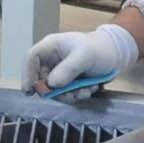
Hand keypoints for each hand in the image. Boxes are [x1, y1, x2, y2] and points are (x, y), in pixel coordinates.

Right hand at [25, 23, 140, 94]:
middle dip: (56, 91)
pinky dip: (77, 95)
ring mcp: (60, 72)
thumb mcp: (85, 56)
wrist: (117, 55)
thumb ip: (68, 69)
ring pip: (54, 90)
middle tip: (71, 95)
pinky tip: (90, 89)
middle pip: (41, 79)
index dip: (27, 74)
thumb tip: (52, 84)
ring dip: (69, 95)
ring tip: (86, 90)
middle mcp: (52, 60)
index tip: (30, 91)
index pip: (31, 59)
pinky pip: (65, 94)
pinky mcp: (69, 82)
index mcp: (51, 47)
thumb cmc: (100, 48)